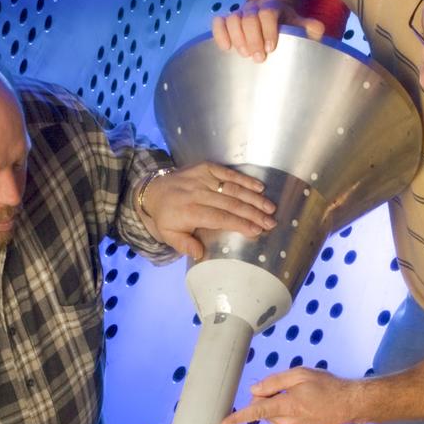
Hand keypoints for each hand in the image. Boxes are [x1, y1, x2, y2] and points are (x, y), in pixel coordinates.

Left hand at [142, 161, 275, 260]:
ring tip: (270, 207)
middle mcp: (197, 193)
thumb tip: (200, 254)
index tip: (256, 230)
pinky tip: (259, 186)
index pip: (219, 217)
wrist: (152, 191)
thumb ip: (185, 245)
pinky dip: (244, 179)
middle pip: (230, 203)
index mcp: (189, 211)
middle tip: (271, 222)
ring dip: (253, 198)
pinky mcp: (205, 168)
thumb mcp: (169, 236)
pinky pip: (227, 173)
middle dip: (253, 213)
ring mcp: (202, 178)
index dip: (239, 223)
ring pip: (232, 188)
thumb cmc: (166, 218)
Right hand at [211, 0, 323, 61]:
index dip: (268, 29)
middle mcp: (253, 8)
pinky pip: (218, 22)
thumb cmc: (283, 26)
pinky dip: (219, 33)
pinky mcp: (226, 22)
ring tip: (243, 55)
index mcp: (272, 7)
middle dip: (252, 38)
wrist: (267, 19)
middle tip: (259, 58)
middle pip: (248, 17)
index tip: (271, 48)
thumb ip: (308, 27)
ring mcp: (239, 14)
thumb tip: (318, 30)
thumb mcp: (297, 24)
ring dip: (236, 38)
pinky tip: (226, 48)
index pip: (268, 12)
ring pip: (232, 19)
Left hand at [222, 367, 360, 423]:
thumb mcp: (300, 374)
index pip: (256, 412)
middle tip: (285, 390)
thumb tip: (253, 391)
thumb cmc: (326, 385)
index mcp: (288, 405)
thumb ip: (274, 382)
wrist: (349, 404)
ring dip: (277, 409)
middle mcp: (290, 423)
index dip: (237, 417)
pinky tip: (303, 409)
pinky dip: (286, 417)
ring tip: (299, 399)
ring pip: (272, 420)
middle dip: (266, 401)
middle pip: (264, 413)